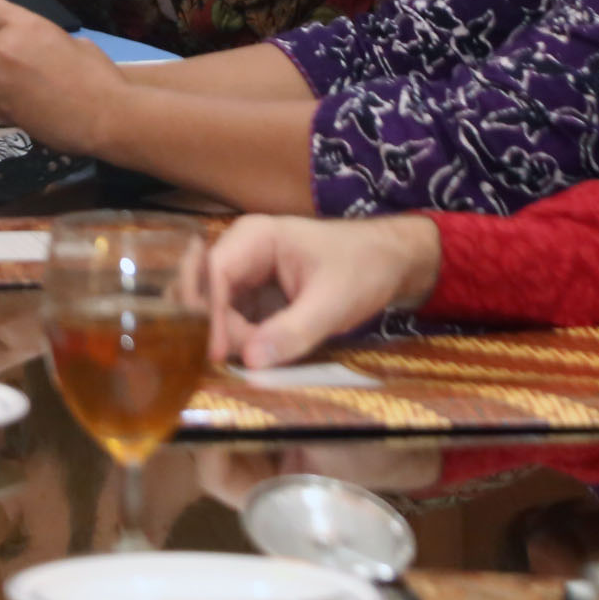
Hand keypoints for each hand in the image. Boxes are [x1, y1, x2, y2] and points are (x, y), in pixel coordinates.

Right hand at [200, 213, 441, 368]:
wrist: (391, 261)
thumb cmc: (364, 268)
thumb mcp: (334, 302)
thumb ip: (294, 331)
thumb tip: (251, 362)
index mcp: (254, 237)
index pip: (214, 272)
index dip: (208, 312)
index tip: (215, 352)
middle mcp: (240, 252)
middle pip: (207, 291)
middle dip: (217, 327)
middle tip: (240, 361)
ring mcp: (245, 273)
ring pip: (216, 308)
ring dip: (229, 336)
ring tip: (259, 357)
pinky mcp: (253, 294)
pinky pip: (233, 318)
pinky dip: (241, 339)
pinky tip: (257, 356)